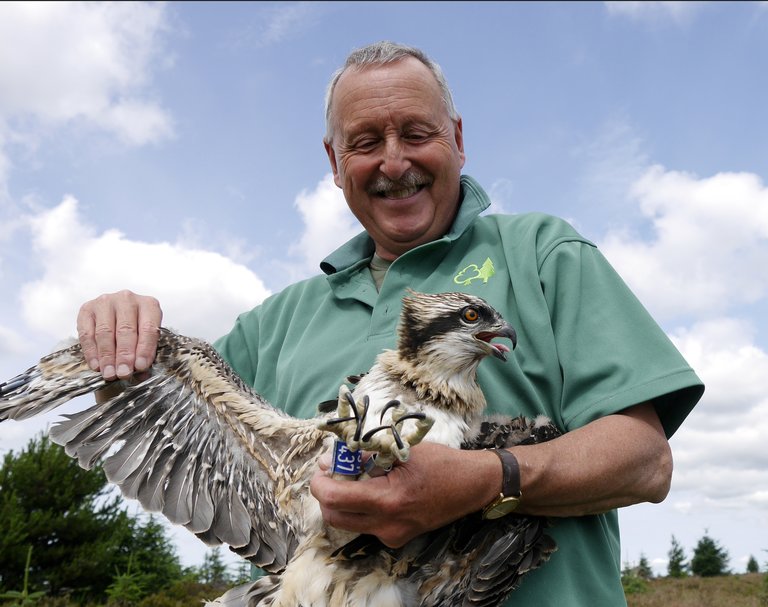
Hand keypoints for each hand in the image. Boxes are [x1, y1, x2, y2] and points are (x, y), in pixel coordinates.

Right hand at [76, 290, 162, 379]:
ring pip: (105, 332)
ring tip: (109, 373)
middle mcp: (127, 299)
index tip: (140, 367)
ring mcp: (106, 302)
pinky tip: (96, 365)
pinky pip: (87, 333)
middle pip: (125, 330)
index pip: (148, 328)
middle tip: (123, 373)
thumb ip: (145, 352)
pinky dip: (91, 352)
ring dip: (107, 356)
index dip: (144, 349)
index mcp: (149, 304)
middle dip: (124, 355)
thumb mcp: (146, 337)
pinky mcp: (87, 309)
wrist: (116, 315)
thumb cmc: (136, 328)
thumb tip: (140, 371)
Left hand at [310, 442, 500, 547]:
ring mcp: (392, 536)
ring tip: (353, 476)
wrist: (472, 486)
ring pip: (347, 522)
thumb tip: (333, 459)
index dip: (319, 482)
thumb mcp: (401, 451)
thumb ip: (365, 456)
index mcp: (388, 500)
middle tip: (333, 470)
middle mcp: (387, 525)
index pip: (334, 498)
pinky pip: (365, 525)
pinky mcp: (396, 538)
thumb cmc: (441, 463)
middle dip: (326, 493)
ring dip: (341, 500)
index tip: (322, 466)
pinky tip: (372, 487)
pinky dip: (359, 507)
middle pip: (334, 516)